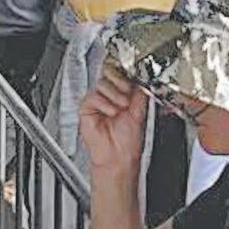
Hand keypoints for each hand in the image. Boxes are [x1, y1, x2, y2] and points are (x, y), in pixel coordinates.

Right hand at [79, 62, 147, 177]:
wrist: (118, 155)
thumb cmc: (127, 141)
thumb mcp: (139, 111)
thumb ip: (139, 94)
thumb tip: (142, 79)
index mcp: (121, 95)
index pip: (119, 75)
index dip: (124, 73)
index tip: (132, 78)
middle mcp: (108, 97)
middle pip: (107, 74)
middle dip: (119, 82)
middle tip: (127, 93)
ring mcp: (96, 102)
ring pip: (101, 84)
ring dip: (114, 95)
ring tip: (120, 108)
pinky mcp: (85, 109)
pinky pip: (92, 97)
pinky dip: (103, 103)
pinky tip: (110, 113)